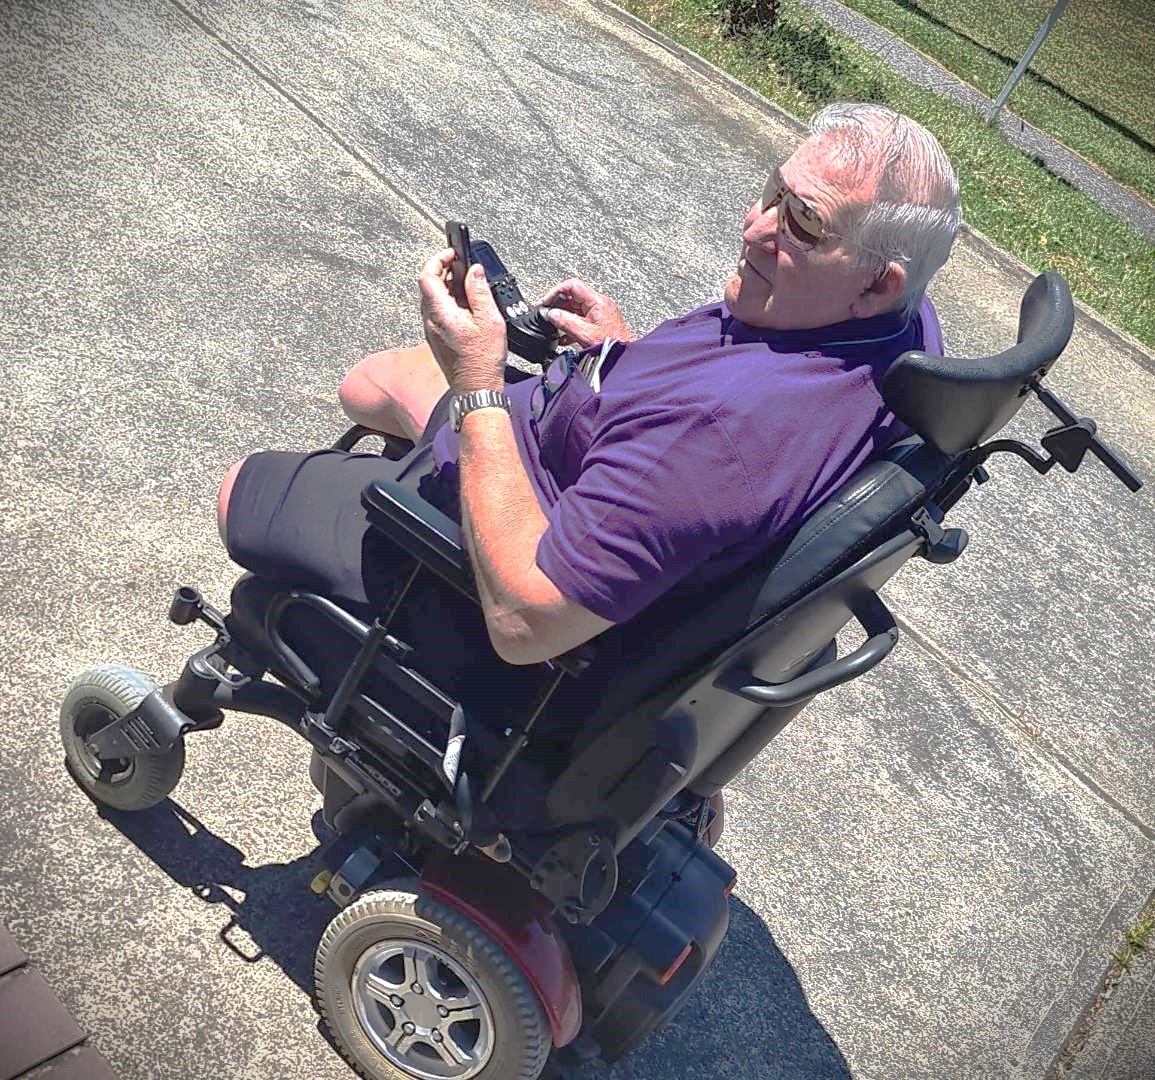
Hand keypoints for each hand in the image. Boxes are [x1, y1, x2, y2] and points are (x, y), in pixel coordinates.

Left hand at [418, 248, 507, 393]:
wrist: (477, 389)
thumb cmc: (482, 360)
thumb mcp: (488, 320)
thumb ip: (479, 291)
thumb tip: (474, 270)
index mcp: (440, 313)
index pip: (427, 276)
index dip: (438, 259)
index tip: (452, 253)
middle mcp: (430, 321)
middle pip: (428, 286)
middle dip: (444, 271)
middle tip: (462, 266)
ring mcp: (432, 331)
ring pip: (433, 299)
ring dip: (447, 287)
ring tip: (468, 286)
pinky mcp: (437, 339)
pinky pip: (438, 313)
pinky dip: (449, 302)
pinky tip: (467, 307)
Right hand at [539, 278, 632, 347]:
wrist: (625, 356)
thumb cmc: (612, 345)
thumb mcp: (584, 333)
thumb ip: (565, 322)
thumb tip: (551, 314)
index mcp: (597, 301)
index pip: (572, 286)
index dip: (556, 291)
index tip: (546, 302)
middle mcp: (599, 304)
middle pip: (573, 297)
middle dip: (559, 306)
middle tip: (548, 315)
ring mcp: (600, 313)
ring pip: (576, 309)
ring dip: (564, 317)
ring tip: (555, 327)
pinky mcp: (599, 323)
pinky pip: (581, 319)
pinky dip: (571, 325)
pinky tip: (565, 336)